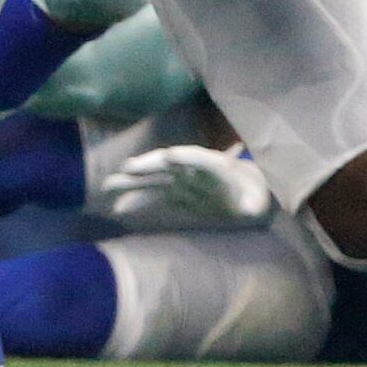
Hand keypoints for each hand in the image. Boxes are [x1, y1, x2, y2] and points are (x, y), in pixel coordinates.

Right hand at [96, 145, 274, 229]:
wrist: (248, 195)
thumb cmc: (255, 195)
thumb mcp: (258, 201)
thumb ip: (253, 203)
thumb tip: (250, 208)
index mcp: (217, 166)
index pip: (199, 158)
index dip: (186, 157)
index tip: (171, 157)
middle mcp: (194, 169)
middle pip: (166, 163)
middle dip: (148, 165)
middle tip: (127, 169)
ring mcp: (180, 180)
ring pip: (153, 177)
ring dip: (132, 182)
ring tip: (107, 187)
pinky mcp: (173, 193)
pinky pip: (152, 195)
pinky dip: (136, 201)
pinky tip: (118, 209)